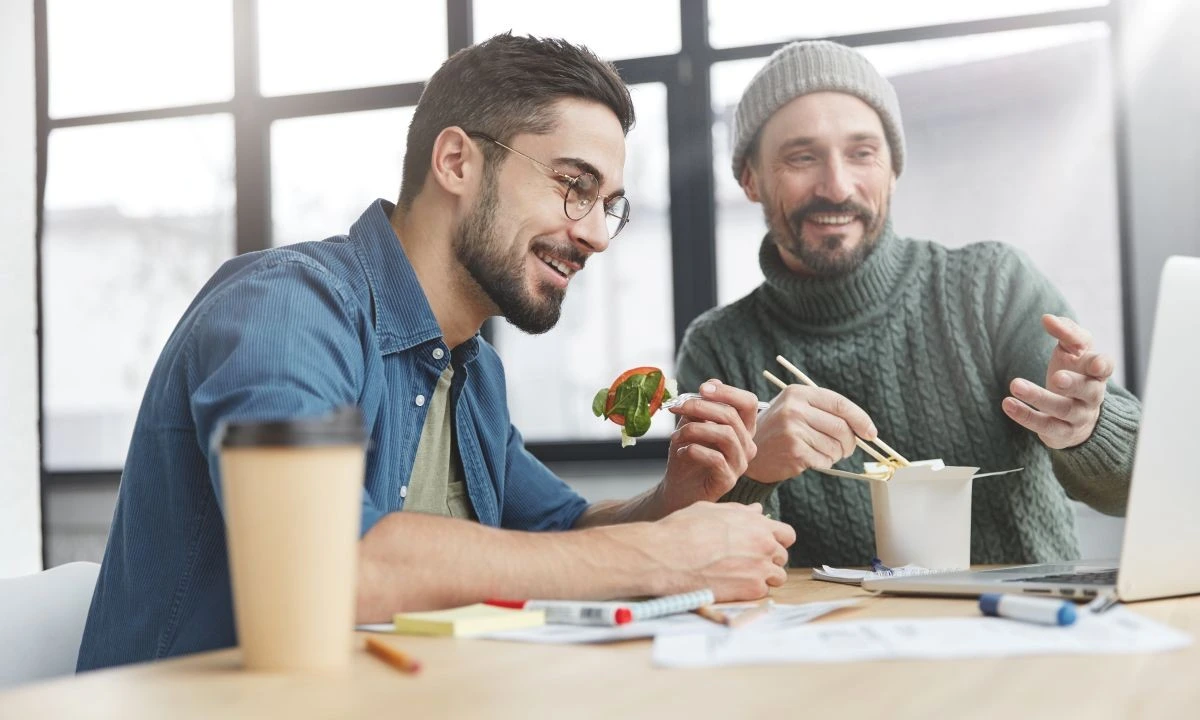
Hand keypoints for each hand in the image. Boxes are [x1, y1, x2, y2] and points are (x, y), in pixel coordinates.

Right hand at [654, 501, 795, 600]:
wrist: (667, 555)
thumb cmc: (683, 529)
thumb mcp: (711, 511)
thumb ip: (739, 512)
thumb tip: (757, 511)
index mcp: (756, 523)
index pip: (786, 534)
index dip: (776, 540)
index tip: (763, 545)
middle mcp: (764, 544)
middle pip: (782, 556)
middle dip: (768, 559)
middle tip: (747, 562)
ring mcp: (760, 568)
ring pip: (778, 576)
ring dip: (764, 577)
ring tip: (740, 576)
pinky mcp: (751, 589)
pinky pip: (763, 592)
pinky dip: (750, 590)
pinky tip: (732, 585)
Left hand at [658, 379, 760, 511]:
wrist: (677, 488)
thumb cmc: (687, 455)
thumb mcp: (692, 424)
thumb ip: (702, 406)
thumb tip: (711, 383)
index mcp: (742, 428)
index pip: (748, 403)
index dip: (727, 392)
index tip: (702, 389)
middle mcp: (746, 445)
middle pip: (731, 416)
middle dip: (700, 407)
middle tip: (676, 407)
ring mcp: (740, 464)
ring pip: (725, 435)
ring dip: (694, 429)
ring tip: (676, 435)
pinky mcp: (728, 481)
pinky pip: (716, 458)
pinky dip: (694, 450)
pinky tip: (680, 452)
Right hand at [744, 384, 876, 482]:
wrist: (750, 450)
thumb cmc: (780, 429)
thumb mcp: (796, 408)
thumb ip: (825, 411)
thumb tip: (865, 428)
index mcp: (798, 393)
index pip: (840, 404)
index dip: (861, 419)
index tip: (871, 433)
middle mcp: (795, 409)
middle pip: (842, 427)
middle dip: (851, 442)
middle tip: (847, 449)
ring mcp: (793, 430)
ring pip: (835, 446)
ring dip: (836, 454)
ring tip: (820, 452)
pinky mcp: (794, 451)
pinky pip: (825, 459)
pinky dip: (824, 462)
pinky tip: (810, 459)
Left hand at [1003, 314, 1113, 449]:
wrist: (1077, 418)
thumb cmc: (1074, 373)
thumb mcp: (1073, 350)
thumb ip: (1065, 331)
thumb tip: (1047, 318)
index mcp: (1097, 373)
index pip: (1105, 367)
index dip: (1102, 366)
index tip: (1094, 364)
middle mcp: (1092, 396)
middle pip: (1089, 391)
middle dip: (1073, 384)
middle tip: (1056, 378)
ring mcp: (1079, 416)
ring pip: (1063, 410)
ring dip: (1039, 397)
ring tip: (1015, 384)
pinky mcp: (1061, 432)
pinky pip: (1045, 426)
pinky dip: (1026, 415)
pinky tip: (1007, 403)